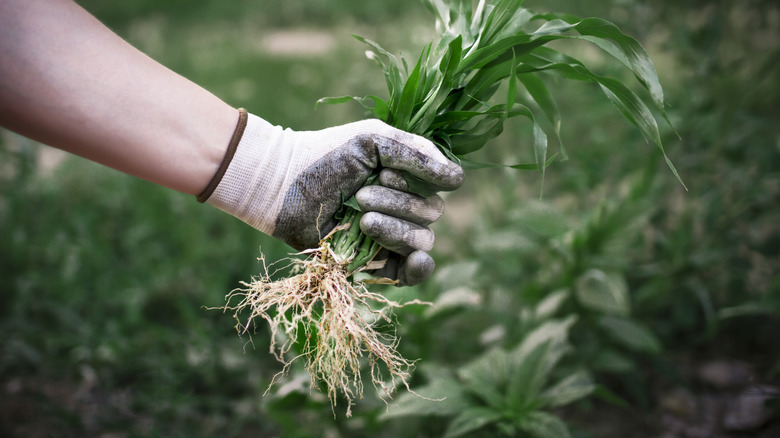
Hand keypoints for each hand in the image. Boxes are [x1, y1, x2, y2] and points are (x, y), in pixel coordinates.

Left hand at [201, 109, 463, 284]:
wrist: (282, 186)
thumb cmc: (327, 156)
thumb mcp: (374, 140)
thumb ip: (417, 153)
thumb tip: (459, 178)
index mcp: (408, 176)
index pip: (442, 184)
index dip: (423, 180)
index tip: (388, 169)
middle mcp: (404, 205)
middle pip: (431, 213)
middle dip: (399, 203)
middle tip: (361, 193)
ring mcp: (391, 235)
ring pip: (422, 240)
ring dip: (396, 228)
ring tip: (362, 217)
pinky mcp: (375, 263)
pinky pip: (411, 272)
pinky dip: (418, 268)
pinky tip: (416, 259)